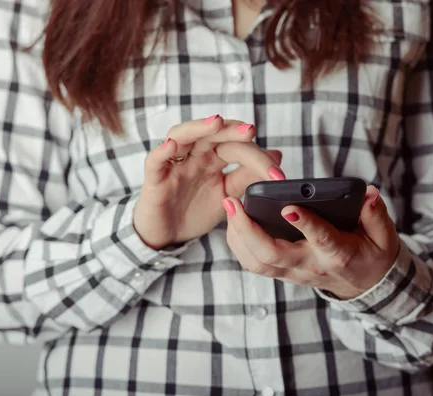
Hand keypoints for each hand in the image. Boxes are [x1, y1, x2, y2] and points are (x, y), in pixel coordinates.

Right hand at [134, 115, 285, 249]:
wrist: (166, 235)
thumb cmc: (193, 211)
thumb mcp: (226, 196)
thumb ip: (247, 177)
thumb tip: (277, 156)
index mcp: (213, 159)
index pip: (237, 148)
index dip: (258, 158)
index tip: (278, 175)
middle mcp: (194, 155)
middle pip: (212, 134)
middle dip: (231, 130)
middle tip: (251, 130)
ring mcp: (173, 164)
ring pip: (183, 136)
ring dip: (198, 128)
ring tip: (216, 123)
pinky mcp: (154, 178)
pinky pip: (155, 160)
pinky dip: (162, 151)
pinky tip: (172, 145)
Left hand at [222, 185, 400, 298]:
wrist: (363, 285)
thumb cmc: (372, 254)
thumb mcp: (384, 237)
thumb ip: (376, 215)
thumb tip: (369, 194)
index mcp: (337, 253)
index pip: (320, 239)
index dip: (304, 224)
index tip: (287, 207)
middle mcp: (309, 265)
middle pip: (272, 254)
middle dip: (248, 229)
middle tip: (233, 202)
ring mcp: (292, 272)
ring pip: (257, 262)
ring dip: (237, 236)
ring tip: (229, 207)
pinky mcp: (281, 272)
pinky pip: (253, 263)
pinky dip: (238, 245)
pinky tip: (232, 223)